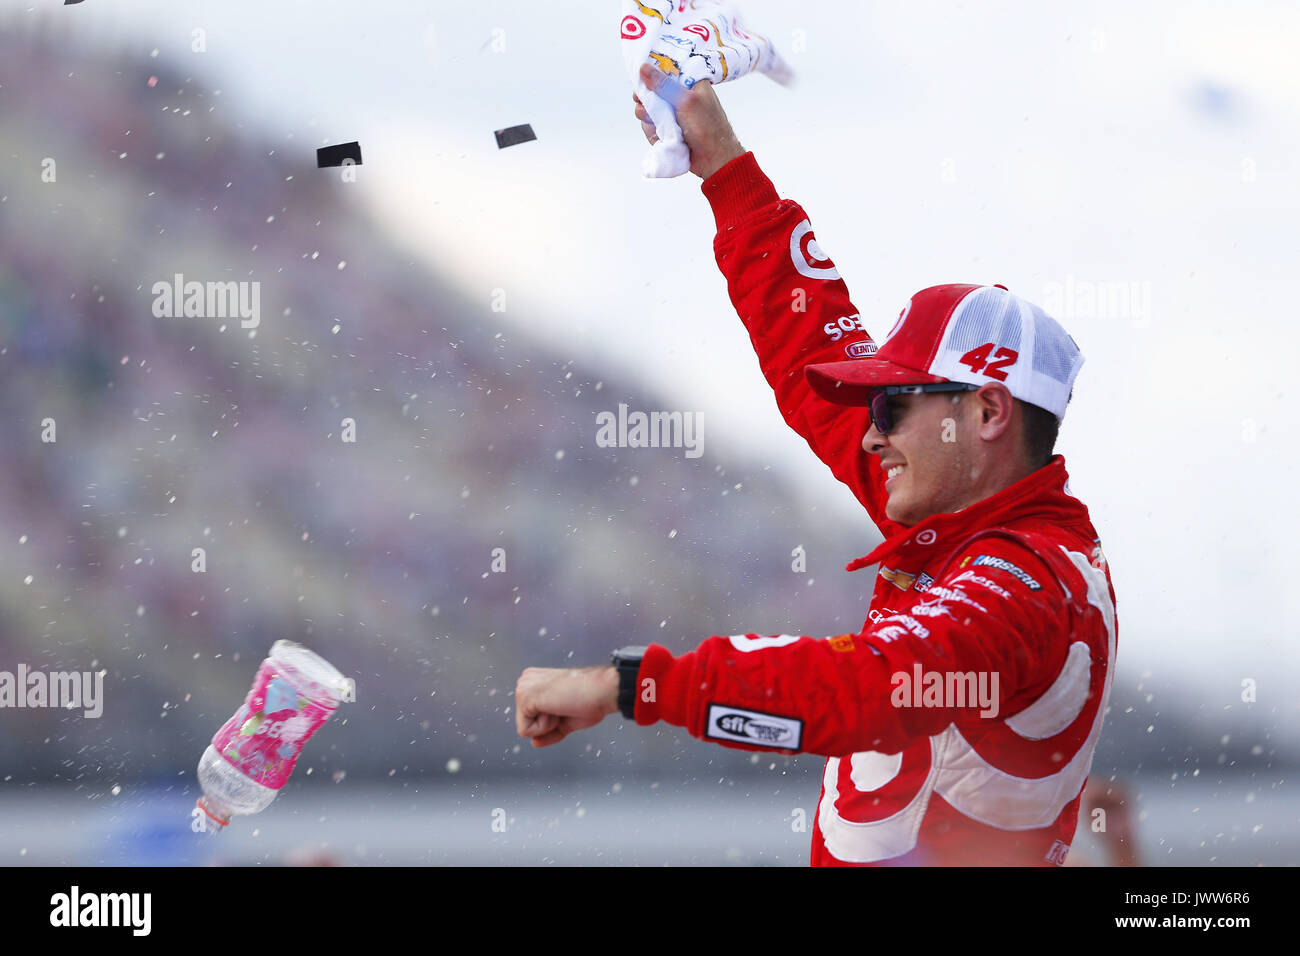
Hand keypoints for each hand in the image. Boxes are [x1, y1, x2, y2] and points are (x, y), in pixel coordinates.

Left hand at [515, 665, 619, 746]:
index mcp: (535, 682)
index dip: (552, 723)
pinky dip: (545, 726)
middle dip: (548, 724)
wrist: (602, 691)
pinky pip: (526, 730)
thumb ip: (549, 730)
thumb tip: (534, 743)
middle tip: (565, 706)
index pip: (531, 719)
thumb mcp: (566, 720)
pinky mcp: (524, 696)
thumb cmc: (590, 701)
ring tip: (562, 705)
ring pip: (525, 728)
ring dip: (548, 724)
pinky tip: (557, 706)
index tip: (568, 706)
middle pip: (526, 724)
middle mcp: (526, 681)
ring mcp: (524, 686)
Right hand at [633, 62, 745, 179]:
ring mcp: (673, 113)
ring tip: (659, 127)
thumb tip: (643, 68)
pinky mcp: (667, 128)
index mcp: (689, 82)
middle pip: (651, 91)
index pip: (663, 70)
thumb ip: (663, 85)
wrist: (714, 160)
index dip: (649, 76)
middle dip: (646, 101)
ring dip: (648, 118)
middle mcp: (679, 95)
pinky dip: (652, 131)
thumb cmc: (708, 129)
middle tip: (646, 107)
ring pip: (647, 110)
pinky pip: (651, 126)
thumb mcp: (686, 101)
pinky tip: (661, 137)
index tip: (641, 84)